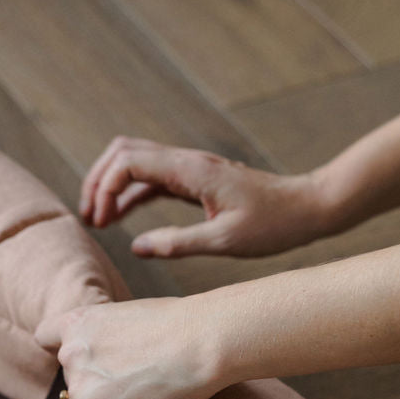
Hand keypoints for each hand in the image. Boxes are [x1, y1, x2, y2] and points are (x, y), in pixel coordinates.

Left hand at [36, 297, 222, 398]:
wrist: (201, 340)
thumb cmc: (178, 324)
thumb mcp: (126, 316)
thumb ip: (104, 335)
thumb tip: (107, 356)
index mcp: (78, 322)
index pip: (45, 337)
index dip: (63, 348)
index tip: (82, 357)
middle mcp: (71, 351)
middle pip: (72, 377)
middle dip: (96, 380)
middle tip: (133, 375)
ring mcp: (81, 382)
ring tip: (145, 385)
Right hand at [80, 135, 332, 257]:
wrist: (309, 208)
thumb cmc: (274, 225)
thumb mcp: (226, 241)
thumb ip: (178, 243)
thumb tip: (136, 247)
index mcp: (191, 171)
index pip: (129, 161)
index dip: (105, 188)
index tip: (101, 222)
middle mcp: (187, 162)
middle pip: (124, 151)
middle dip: (99, 180)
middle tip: (90, 218)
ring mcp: (191, 169)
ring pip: (136, 162)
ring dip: (112, 186)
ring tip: (98, 221)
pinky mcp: (197, 180)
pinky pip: (154, 179)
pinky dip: (132, 194)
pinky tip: (123, 218)